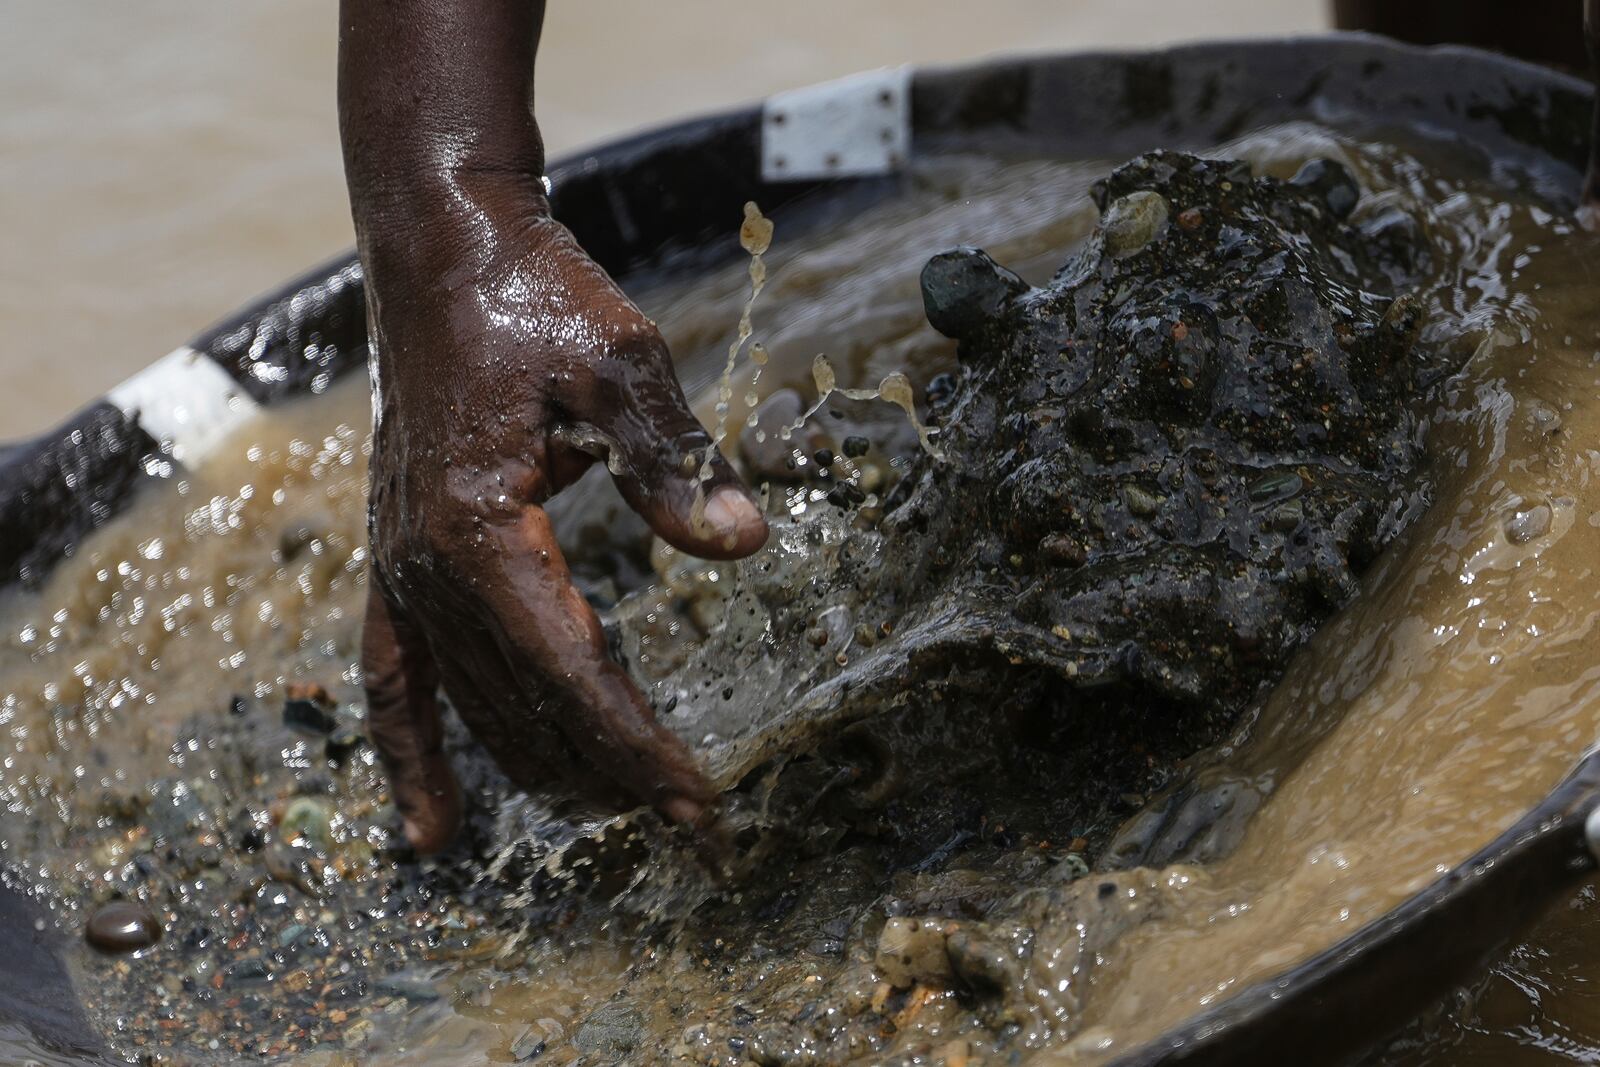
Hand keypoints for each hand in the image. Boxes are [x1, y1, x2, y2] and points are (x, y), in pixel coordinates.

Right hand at [357, 173, 768, 851]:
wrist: (442, 249)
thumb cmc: (534, 297)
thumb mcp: (620, 367)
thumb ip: (674, 465)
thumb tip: (743, 544)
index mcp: (482, 529)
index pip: (575, 673)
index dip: (640, 749)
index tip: (699, 807)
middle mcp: (429, 568)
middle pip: (528, 709)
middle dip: (610, 774)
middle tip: (687, 825)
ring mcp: (403, 569)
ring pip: (475, 707)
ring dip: (544, 769)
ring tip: (613, 816)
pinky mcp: (395, 559)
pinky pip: (395, 682)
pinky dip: (414, 758)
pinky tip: (433, 830)